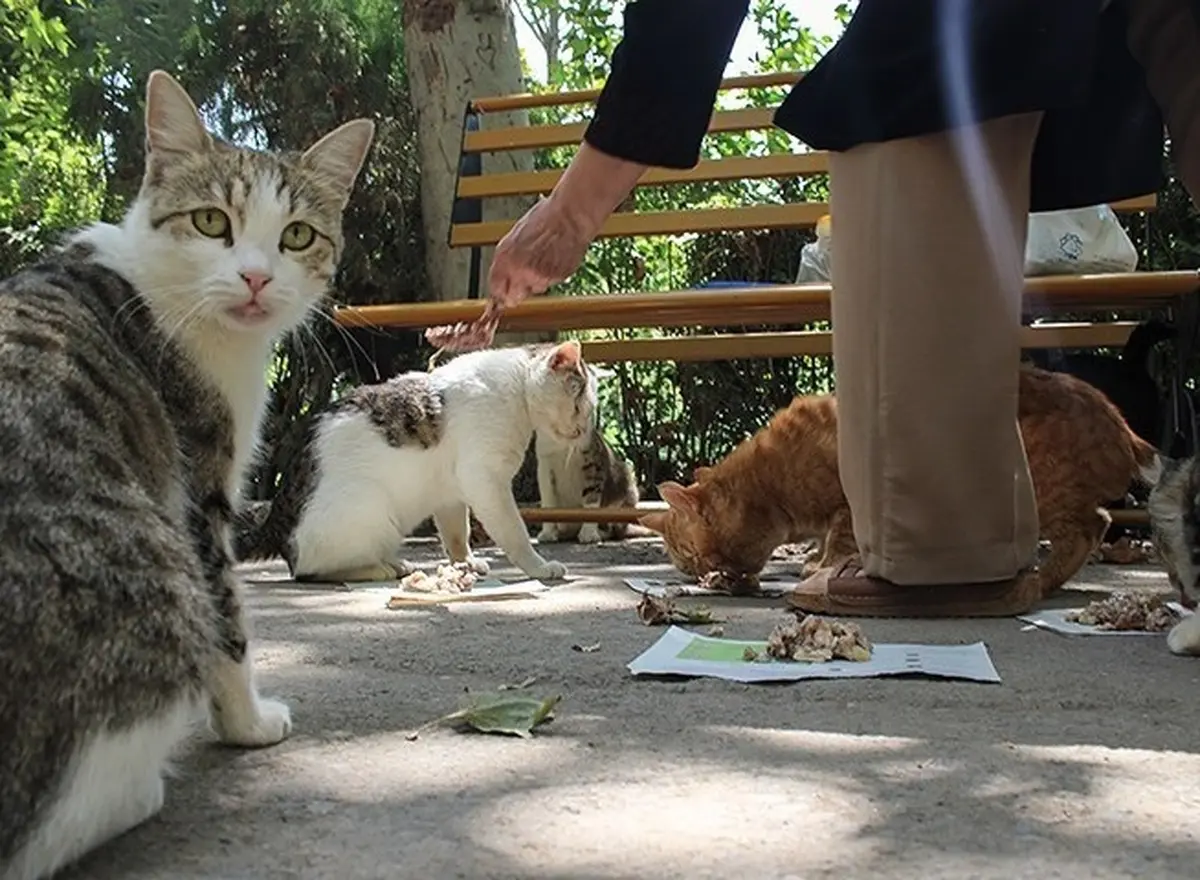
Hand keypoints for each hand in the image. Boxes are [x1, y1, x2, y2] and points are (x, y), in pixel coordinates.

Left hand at [487, 193, 594, 308]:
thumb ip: (507, 259)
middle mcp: (520, 271)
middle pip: (513, 299)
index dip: (499, 292)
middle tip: (524, 279)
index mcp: (505, 258)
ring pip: (534, 290)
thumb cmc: (546, 219)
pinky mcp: (556, 280)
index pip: (495, 289)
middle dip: (517, 292)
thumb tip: (503, 273)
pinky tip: (554, 259)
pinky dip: (552, 275)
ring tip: (544, 259)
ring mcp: (539, 277)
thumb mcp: (515, 236)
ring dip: (537, 280)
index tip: (502, 293)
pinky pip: (551, 284)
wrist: (570, 217)